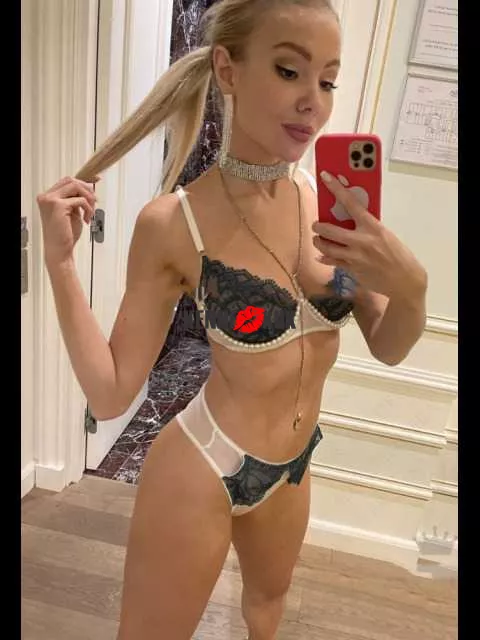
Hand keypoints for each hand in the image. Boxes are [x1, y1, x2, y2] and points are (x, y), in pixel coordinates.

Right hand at [36, 176, 98, 265]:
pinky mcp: (58, 206)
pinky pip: (80, 200)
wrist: (59, 251)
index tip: (95, 182)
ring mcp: (51, 200)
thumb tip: (87, 189)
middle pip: (71, 180)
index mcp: (47, 198)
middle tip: (95, 201)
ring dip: (88, 198)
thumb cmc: (64, 236)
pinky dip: (88, 208)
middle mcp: (46, 197)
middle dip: (86, 189)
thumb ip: (75, 200)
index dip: (83, 182)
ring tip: (90, 212)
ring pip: (76, 186)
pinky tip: (87, 219)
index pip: (66, 181)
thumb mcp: (71, 213)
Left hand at [312, 171, 426, 299]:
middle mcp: (361, 240)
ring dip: (318, 242)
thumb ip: (368, 227)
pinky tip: (322, 256)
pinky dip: (324, 258)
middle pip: (330, 230)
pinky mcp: (351, 270)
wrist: (404, 280)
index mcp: (372, 226)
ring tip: (318, 240)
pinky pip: (332, 261)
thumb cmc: (397, 254)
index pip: (351, 203)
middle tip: (316, 225)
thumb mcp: (385, 234)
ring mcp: (355, 256)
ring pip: (327, 247)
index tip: (326, 177)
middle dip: (318, 227)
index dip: (337, 189)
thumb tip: (351, 220)